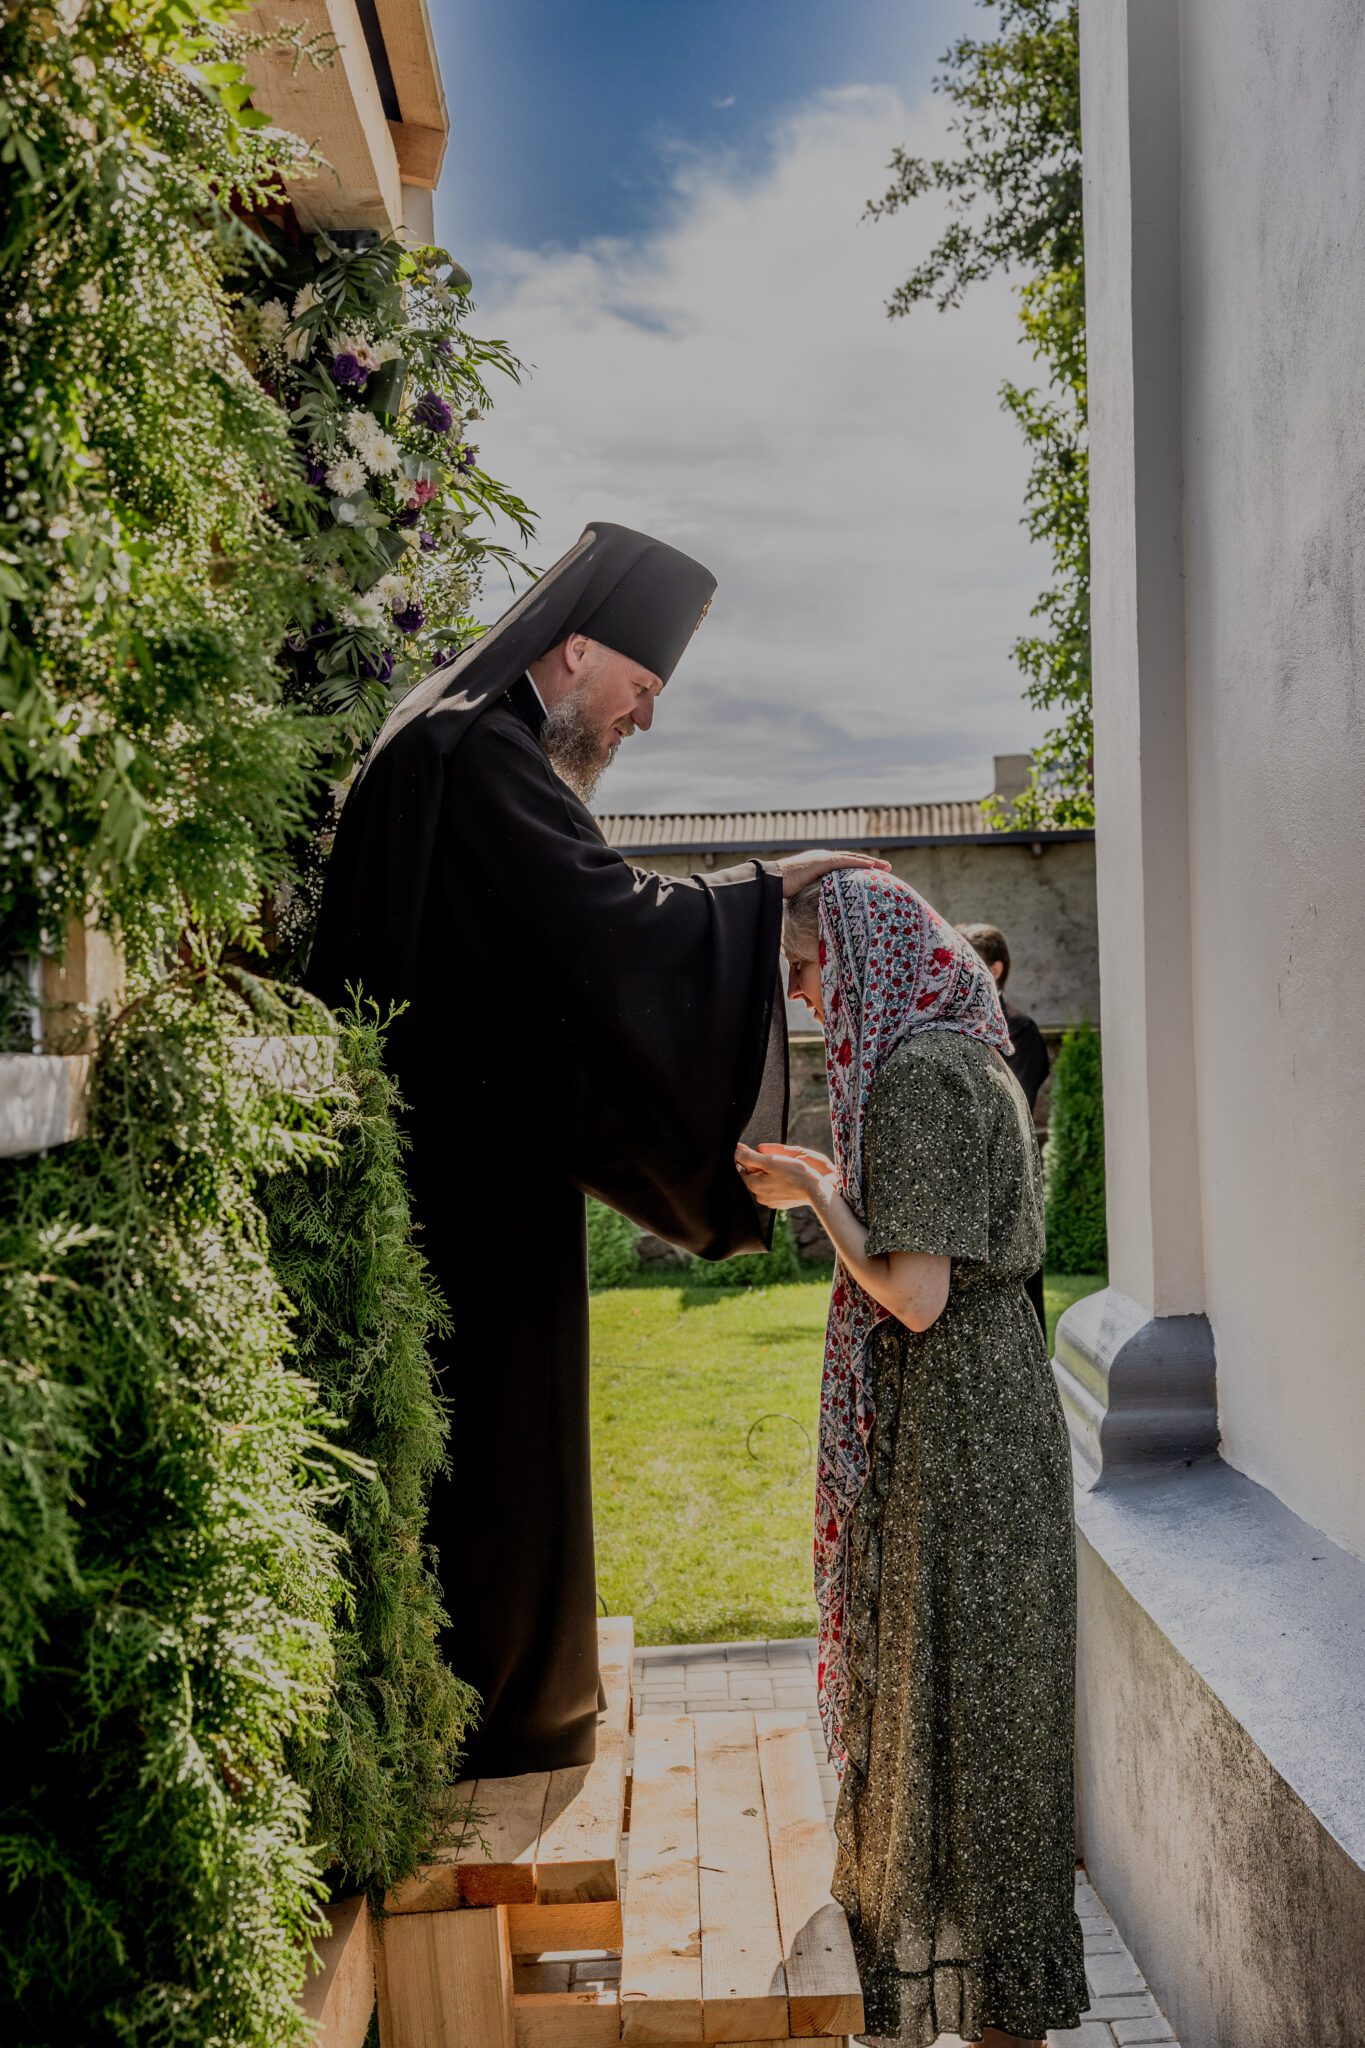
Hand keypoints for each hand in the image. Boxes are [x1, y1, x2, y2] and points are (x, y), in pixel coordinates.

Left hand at [735, 1141, 836, 1210]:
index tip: (761, 1154)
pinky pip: (775, 1189)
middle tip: (775, 1160)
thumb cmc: (795, 1173)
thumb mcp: (771, 1160)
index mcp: (754, 1185)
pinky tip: (788, 1178)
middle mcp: (759, 1196)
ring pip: (764, 1183)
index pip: (742, 1168)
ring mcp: (771, 1202)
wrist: (816, 1190)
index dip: (750, 1158)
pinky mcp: (781, 1203)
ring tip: (784, 1169)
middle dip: (761, 1166)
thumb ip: (750, 1156)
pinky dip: (778, 1182)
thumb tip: (735, 1152)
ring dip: (770, 1174)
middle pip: (754, 1176)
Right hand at [776, 849, 890, 899]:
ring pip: (852, 859)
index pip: (843, 866)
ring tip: (885, 867)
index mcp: (818, 865)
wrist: (770, 882)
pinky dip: (859, 864)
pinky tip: (872, 867)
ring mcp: (822, 858)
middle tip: (886, 867)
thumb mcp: (800, 895)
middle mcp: (822, 858)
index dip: (859, 868)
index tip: (873, 873)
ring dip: (870, 862)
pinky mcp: (821, 861)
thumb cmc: (780, 891)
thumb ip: (812, 899)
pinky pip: (845, 862)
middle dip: (870, 863)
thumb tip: (817, 914)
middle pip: (851, 860)